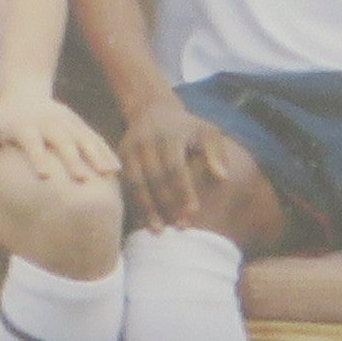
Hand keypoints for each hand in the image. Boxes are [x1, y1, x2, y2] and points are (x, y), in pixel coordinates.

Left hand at [0, 93, 120, 194]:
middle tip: (81, 180)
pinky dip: (104, 150)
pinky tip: (115, 169)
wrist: (21, 91)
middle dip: (72, 158)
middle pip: (61, 139)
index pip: (31, 141)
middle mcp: (46, 121)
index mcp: (22, 124)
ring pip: (83, 137)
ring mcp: (64, 120)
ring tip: (107, 175)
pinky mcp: (76, 121)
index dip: (37, 156)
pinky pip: (93, 136)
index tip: (44, 175)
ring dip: (95, 155)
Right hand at [115, 91, 244, 231]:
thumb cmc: (187, 128)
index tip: (193, 212)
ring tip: (158, 230)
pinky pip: (125, 184)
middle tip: (179, 227)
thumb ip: (216, 153)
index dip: (183, 190)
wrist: (152, 110)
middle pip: (155, 178)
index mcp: (170, 135)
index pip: (175, 167)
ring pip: (136, 183)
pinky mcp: (119, 157)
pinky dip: (134, 203)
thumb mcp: (206, 132)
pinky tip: (144, 220)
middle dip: (167, 204)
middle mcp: (146, 141)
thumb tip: (222, 177)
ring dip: (147, 208)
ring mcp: (129, 149)